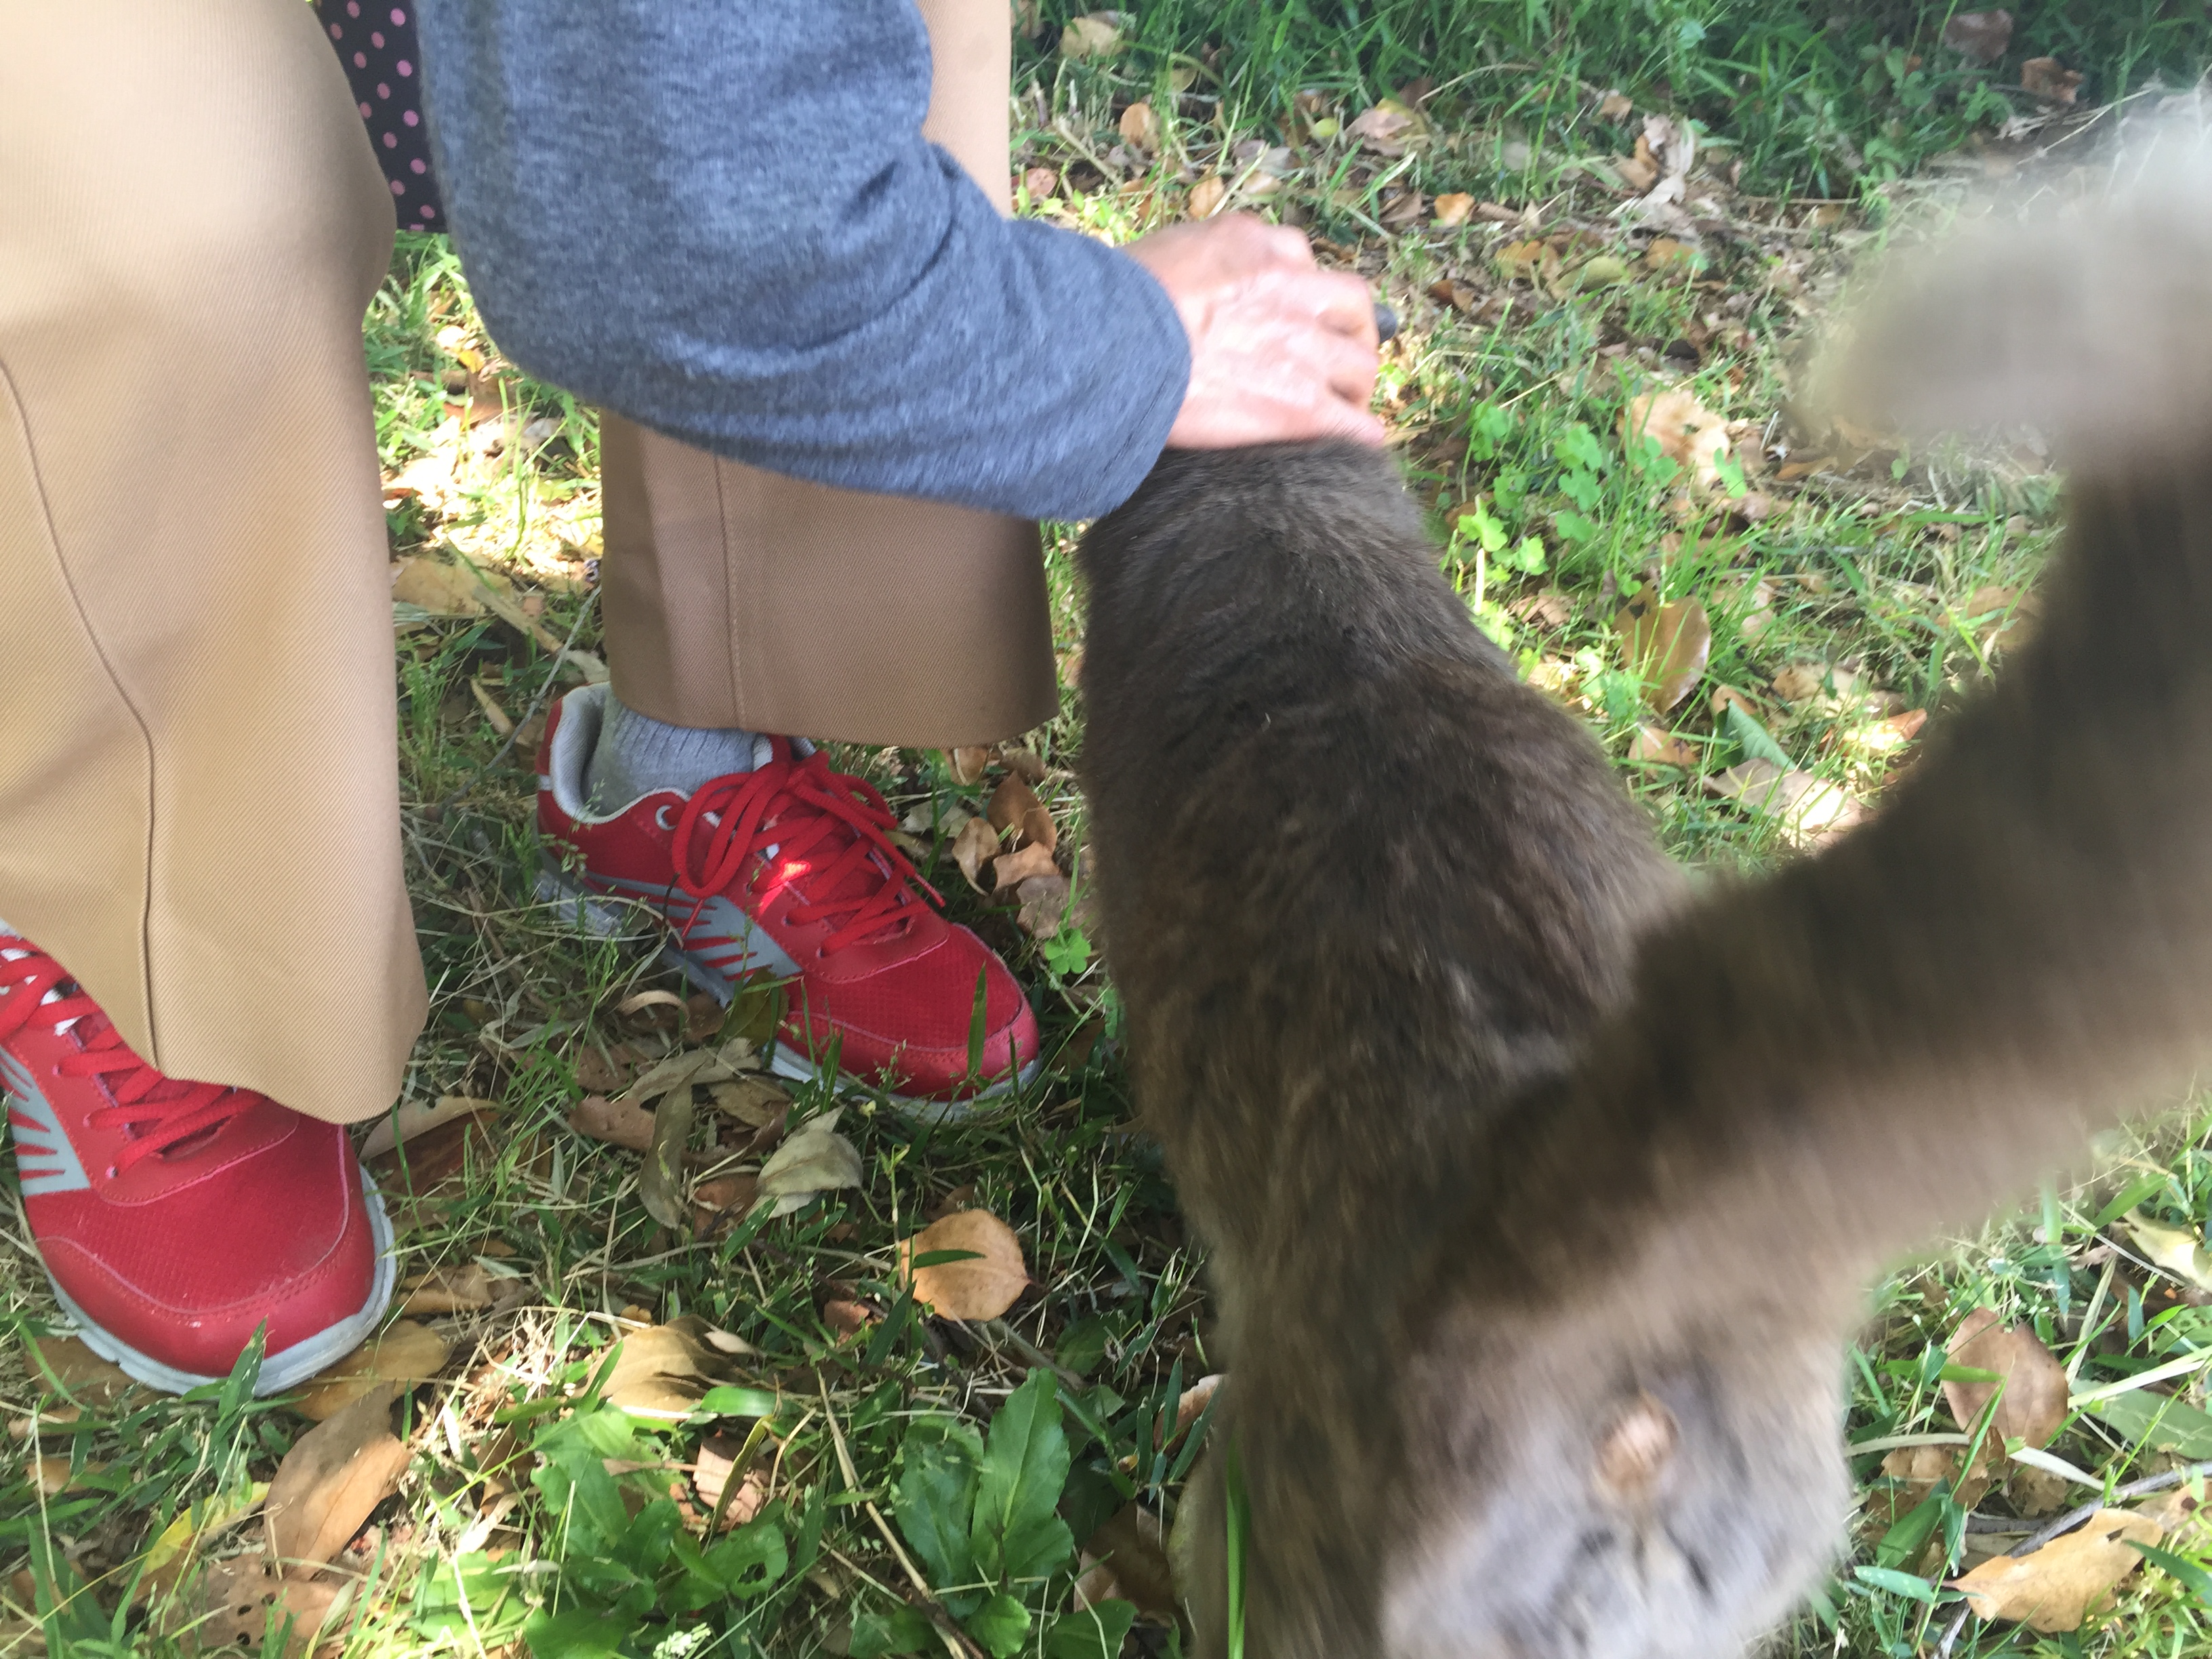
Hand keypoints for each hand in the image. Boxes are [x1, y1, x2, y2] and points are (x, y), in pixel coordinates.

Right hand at [1124, 213, 1384, 449]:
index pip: (1297, 258)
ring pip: (1359, 366)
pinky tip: (1353, 447)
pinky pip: (1353, 424)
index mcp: (1250, 242)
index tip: (1294, 315)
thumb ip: (1193, 264)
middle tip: (1336, 361)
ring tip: (1343, 410)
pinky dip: (1357, 436)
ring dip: (1354, 388)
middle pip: (1351, 306)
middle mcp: (1288, 285)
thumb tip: (1189, 289)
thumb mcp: (1159, 254)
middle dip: (1350, 334)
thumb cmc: (1109, 307)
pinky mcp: (1302, 404)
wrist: (1109, 347)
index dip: (1301, 293)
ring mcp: (1302, 346)